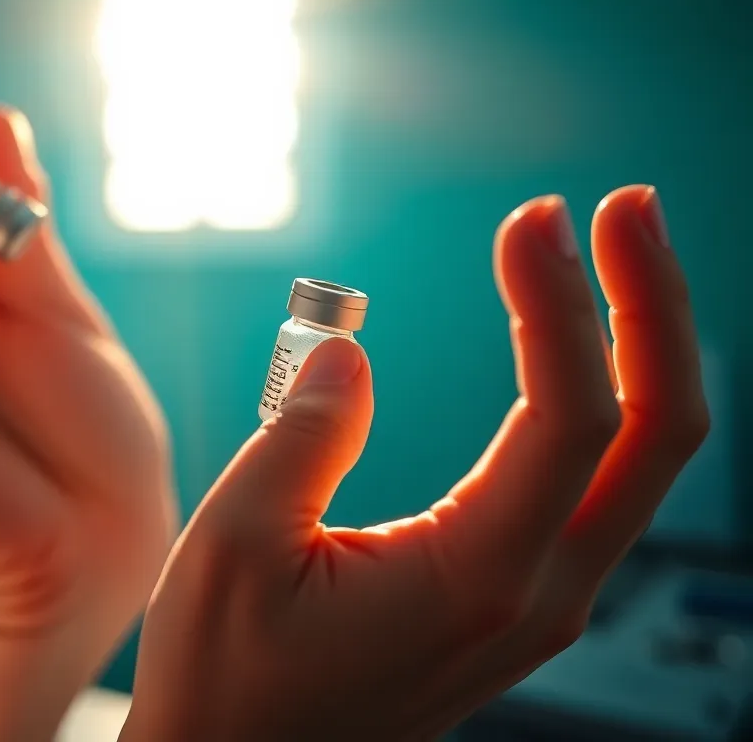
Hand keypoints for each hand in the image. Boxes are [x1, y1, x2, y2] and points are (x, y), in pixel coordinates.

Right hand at [122, 187, 707, 741]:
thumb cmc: (229, 678)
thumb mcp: (234, 549)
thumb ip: (303, 437)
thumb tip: (352, 349)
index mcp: (475, 582)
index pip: (570, 420)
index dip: (563, 303)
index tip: (532, 219)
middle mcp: (537, 593)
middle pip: (657, 436)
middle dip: (651, 306)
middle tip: (625, 207)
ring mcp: (541, 596)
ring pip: (644, 457)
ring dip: (639, 341)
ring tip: (609, 251)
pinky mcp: (522, 589)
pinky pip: (600, 477)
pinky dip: (605, 389)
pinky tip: (577, 338)